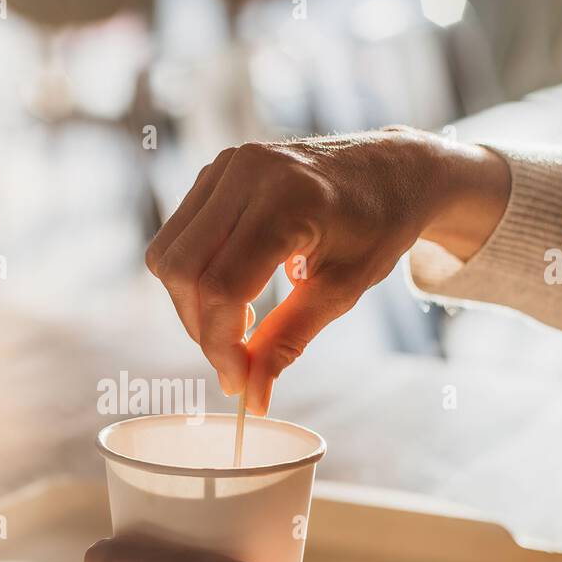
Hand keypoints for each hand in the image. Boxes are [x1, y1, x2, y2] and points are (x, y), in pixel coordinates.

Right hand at [146, 128, 509, 413]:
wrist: (393, 169)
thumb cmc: (379, 227)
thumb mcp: (343, 290)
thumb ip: (289, 340)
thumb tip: (251, 397)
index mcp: (289, 200)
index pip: (222, 286)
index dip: (220, 344)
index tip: (239, 381)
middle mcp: (247, 172)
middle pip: (183, 271)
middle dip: (200, 328)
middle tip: (234, 359)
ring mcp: (226, 165)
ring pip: (168, 254)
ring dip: (189, 304)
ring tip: (236, 322)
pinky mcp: (215, 171)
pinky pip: (177, 236)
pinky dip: (193, 276)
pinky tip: (233, 288)